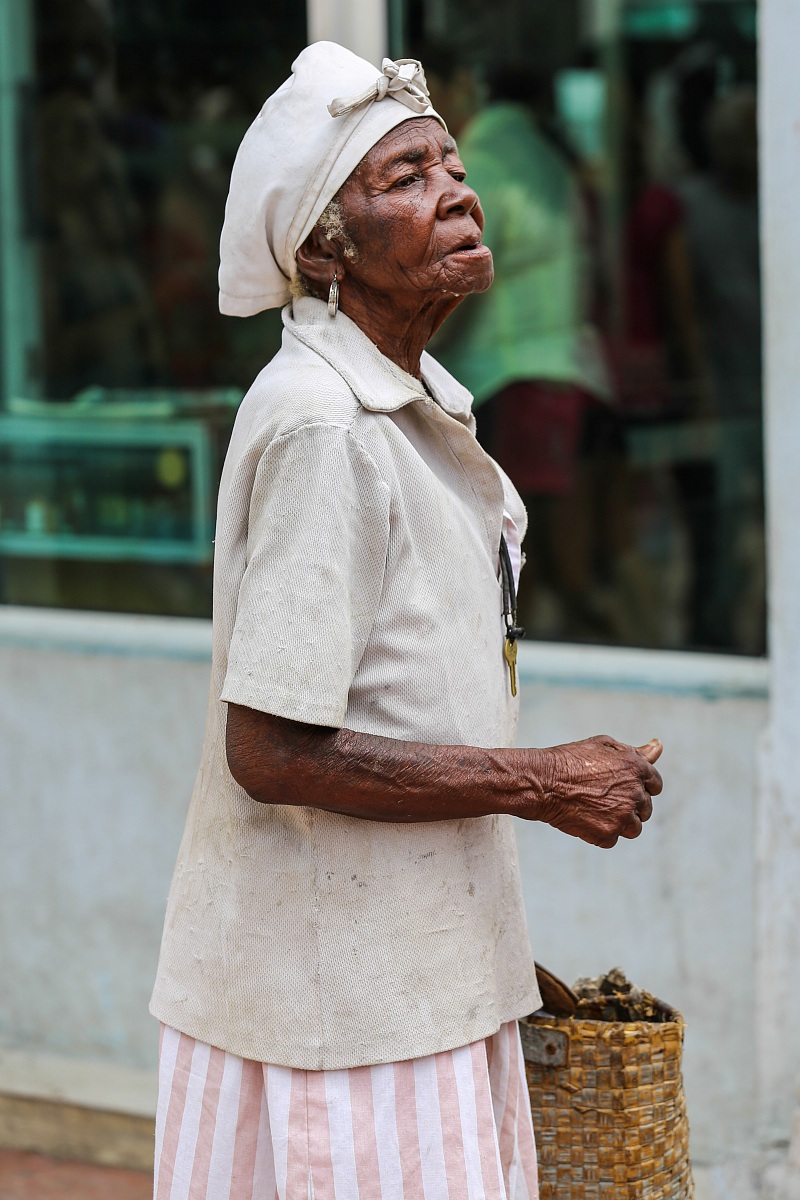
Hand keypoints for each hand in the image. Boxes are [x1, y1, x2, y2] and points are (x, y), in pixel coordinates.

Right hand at [523, 735, 662, 848]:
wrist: (543, 782)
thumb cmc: (570, 759)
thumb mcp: (603, 746)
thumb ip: (634, 751)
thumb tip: (658, 746)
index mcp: (637, 768)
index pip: (655, 785)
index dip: (639, 786)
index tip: (623, 788)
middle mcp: (635, 793)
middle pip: (645, 808)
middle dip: (629, 805)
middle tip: (601, 798)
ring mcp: (623, 816)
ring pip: (634, 828)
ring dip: (619, 822)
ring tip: (594, 810)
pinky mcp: (609, 834)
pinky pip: (613, 839)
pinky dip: (601, 833)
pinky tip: (584, 818)